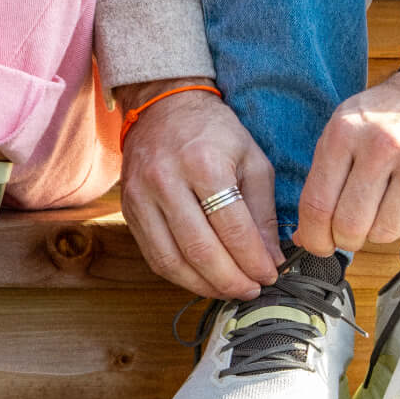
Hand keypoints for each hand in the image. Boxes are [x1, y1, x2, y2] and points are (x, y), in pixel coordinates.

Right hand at [118, 79, 281, 300]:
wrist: (163, 107)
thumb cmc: (214, 132)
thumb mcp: (251, 160)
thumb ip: (262, 211)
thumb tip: (271, 259)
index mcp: (203, 163)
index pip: (231, 227)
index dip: (253, 259)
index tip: (270, 275)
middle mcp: (166, 181)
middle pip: (199, 248)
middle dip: (230, 279)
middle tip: (252, 291)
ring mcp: (141, 197)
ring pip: (171, 259)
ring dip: (204, 285)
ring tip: (229, 291)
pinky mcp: (129, 209)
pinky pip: (153, 255)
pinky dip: (179, 275)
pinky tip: (201, 279)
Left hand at [295, 68, 399, 255]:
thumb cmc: (386, 119)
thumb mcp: (343, 130)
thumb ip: (321, 180)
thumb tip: (303, 235)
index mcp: (345, 134)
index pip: (318, 203)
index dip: (312, 236)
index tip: (315, 245)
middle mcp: (383, 148)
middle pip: (350, 224)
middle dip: (343, 239)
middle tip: (347, 234)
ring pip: (383, 232)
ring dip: (376, 233)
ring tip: (380, 212)